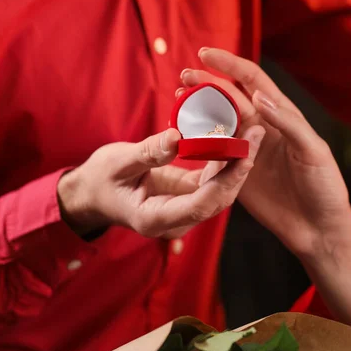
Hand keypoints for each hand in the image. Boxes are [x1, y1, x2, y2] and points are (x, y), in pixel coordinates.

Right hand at [57, 127, 263, 237]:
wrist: (92, 193)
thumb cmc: (100, 180)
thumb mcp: (117, 163)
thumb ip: (148, 153)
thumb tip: (178, 137)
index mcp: (156, 218)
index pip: (200, 205)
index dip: (225, 182)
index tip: (245, 156)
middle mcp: (176, 219)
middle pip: (218, 198)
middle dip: (241, 168)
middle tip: (258, 134)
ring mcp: (184, 209)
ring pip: (220, 189)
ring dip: (237, 162)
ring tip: (254, 131)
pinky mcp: (188, 195)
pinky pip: (211, 179)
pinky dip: (224, 159)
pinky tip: (235, 136)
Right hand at [179, 48, 350, 259]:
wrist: (317, 228)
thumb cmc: (324, 187)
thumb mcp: (313, 152)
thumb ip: (288, 123)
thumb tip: (258, 97)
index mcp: (283, 116)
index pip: (253, 81)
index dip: (229, 65)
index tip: (205, 54)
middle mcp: (262, 129)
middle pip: (229, 98)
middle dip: (206, 83)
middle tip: (183, 75)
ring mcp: (247, 151)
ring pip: (218, 123)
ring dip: (198, 109)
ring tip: (177, 99)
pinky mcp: (236, 174)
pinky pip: (215, 154)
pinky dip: (199, 141)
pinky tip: (182, 133)